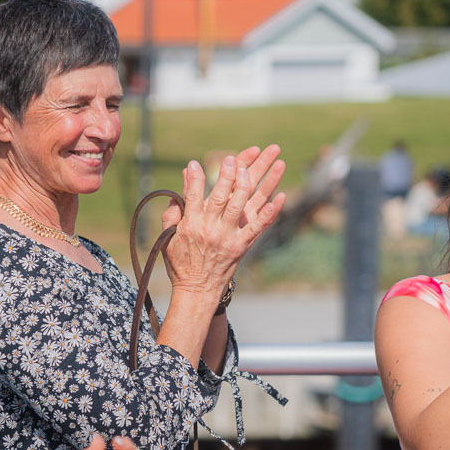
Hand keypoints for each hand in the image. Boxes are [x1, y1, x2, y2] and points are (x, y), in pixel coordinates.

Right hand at [160, 145, 285, 298]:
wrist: (197, 290)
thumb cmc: (181, 263)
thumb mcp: (169, 238)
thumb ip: (172, 215)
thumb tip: (175, 193)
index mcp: (190, 225)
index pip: (192, 196)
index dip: (193, 178)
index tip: (194, 164)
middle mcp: (210, 229)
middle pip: (219, 196)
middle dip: (226, 175)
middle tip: (231, 158)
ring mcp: (228, 237)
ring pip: (240, 206)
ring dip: (249, 184)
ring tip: (255, 166)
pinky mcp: (242, 246)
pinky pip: (258, 227)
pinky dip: (270, 212)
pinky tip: (280, 196)